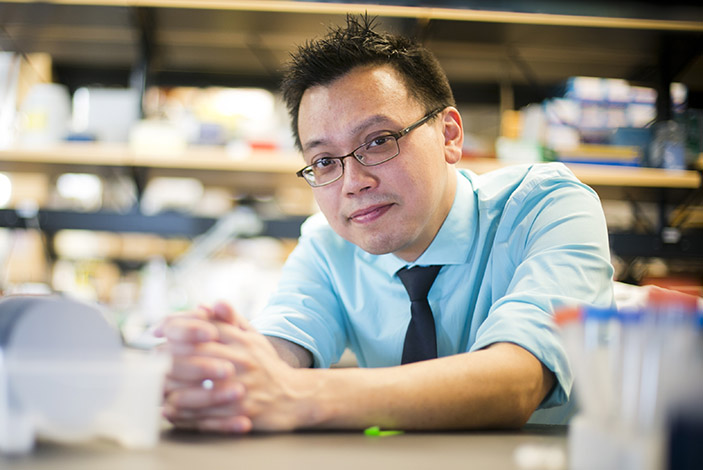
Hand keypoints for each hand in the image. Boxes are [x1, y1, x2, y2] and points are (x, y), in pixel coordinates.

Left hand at [159, 303, 310, 432]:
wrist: (296, 396)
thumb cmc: (267, 366)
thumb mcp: (253, 338)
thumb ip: (231, 320)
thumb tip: (207, 303)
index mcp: (242, 341)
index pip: (203, 327)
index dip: (176, 326)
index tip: (156, 330)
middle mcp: (242, 361)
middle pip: (195, 355)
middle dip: (167, 358)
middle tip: (150, 361)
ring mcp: (242, 387)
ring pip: (197, 388)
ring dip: (172, 388)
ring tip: (156, 387)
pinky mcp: (243, 412)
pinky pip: (207, 415)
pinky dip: (185, 414)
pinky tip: (170, 410)